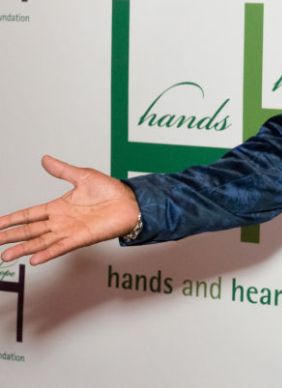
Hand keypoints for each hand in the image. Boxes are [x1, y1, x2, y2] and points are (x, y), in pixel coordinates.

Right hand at [0, 155, 139, 264]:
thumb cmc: (110, 190)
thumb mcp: (83, 176)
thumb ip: (62, 170)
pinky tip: (34, 260)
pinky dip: (47, 253)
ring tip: (5, 256)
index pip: (29, 214)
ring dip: (23, 249)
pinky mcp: (81, 238)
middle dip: (10, 236)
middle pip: (29, 230)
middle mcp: (60, 221)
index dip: (11, 219)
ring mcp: (69, 231)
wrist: (130, 202)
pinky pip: (61, 247)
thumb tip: (44, 159)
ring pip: (40, 242)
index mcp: (58, 207)